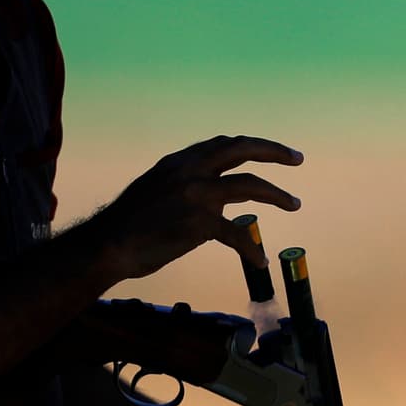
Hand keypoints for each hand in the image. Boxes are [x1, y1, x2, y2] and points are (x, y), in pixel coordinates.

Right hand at [91, 135, 302, 279]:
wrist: (108, 245)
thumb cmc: (127, 224)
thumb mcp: (153, 188)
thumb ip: (180, 183)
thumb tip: (204, 191)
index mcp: (179, 161)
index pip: (222, 144)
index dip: (249, 145)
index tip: (269, 150)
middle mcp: (190, 170)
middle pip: (242, 149)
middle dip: (274, 150)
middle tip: (298, 158)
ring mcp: (197, 194)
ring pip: (250, 185)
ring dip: (277, 194)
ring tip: (295, 204)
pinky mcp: (200, 223)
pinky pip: (238, 235)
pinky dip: (252, 249)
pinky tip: (260, 260)